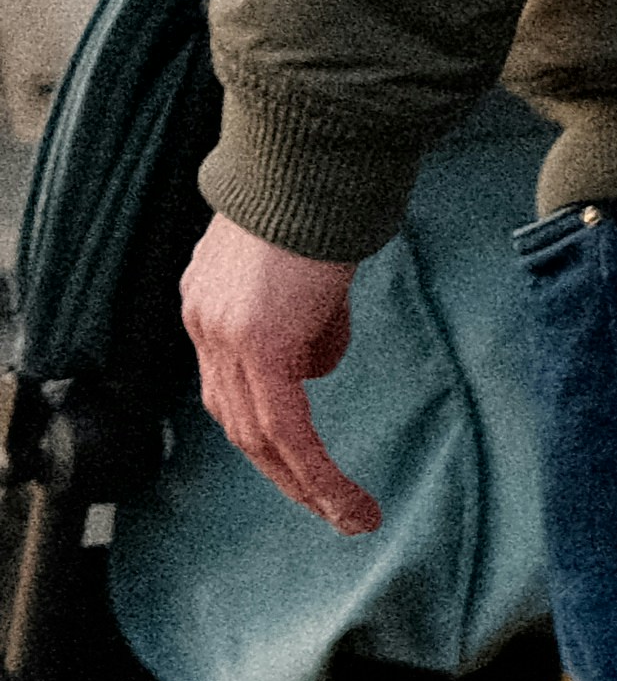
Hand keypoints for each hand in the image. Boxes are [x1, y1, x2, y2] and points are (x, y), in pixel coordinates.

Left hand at [179, 214, 374, 537]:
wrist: (310, 166)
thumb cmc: (319, 205)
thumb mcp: (306, 273)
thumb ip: (305, 322)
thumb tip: (316, 363)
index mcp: (208, 304)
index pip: (229, 387)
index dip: (267, 433)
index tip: (305, 466)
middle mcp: (203, 323)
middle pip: (236, 422)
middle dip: (286, 476)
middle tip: (331, 511)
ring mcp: (224, 335)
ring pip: (259, 434)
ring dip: (305, 484)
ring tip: (349, 515)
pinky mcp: (259, 343)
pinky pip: (285, 425)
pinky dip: (315, 469)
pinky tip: (342, 496)